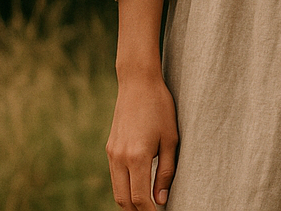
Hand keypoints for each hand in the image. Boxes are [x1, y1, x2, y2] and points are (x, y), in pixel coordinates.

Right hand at [106, 68, 178, 208]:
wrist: (138, 82)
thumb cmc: (160, 107)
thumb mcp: (171, 139)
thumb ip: (166, 172)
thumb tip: (160, 199)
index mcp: (137, 156)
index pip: (139, 197)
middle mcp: (120, 157)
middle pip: (123, 199)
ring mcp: (112, 152)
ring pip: (116, 189)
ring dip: (129, 201)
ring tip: (147, 203)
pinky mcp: (110, 147)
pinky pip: (115, 176)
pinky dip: (124, 186)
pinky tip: (138, 185)